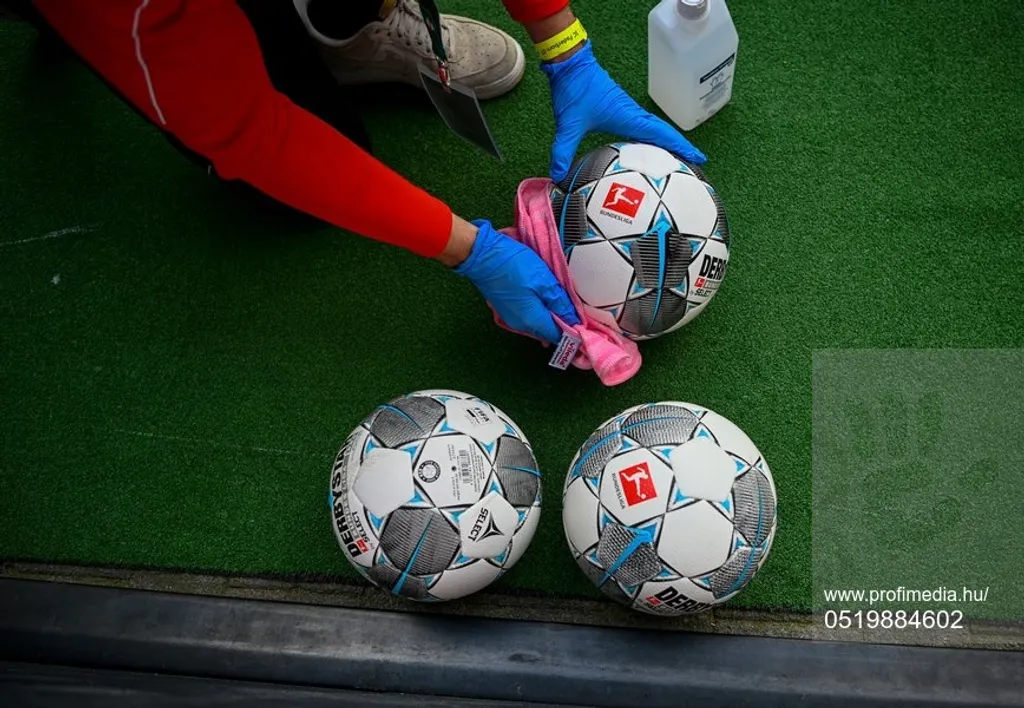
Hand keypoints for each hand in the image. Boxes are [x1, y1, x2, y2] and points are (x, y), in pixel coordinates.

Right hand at [454, 220, 579, 343]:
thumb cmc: (514, 265)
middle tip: (578, 313)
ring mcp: (511, 317)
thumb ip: (560, 302)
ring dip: (551, 317)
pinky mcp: (505, 308)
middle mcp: (520, 325)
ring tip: (564, 305)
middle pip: (547, 332)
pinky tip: (545, 301)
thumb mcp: (544, 280)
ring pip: (537, 324)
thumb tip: (574, 320)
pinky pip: (528, 316)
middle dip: (563, 325)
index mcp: (532, 320)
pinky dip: (539, 311)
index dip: (574, 332)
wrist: (482, 255)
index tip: (587, 326)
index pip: (558, 336)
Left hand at [541, 42, 706, 181]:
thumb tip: (557, 176)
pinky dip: (651, 137)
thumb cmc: (575, 88)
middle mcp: (632, 114)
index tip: (698, 158)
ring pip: (653, 129)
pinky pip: (641, 126)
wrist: (571, 63)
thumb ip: (562, 150)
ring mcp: (627, 110)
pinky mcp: (619, 109)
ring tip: (675, 160)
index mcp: (628, 117)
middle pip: (663, 133)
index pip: (661, 135)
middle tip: (694, 163)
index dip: (680, 147)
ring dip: (666, 143)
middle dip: (679, 148)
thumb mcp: (568, 123)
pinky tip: (646, 148)